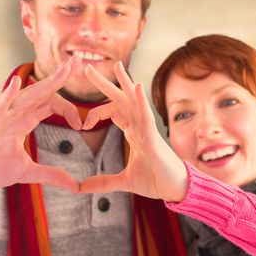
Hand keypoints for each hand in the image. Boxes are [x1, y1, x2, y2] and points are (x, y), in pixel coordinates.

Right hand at [0, 56, 83, 191]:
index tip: (82, 125)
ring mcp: (1, 116)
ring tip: (63, 69)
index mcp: (25, 120)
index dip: (70, 109)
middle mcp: (15, 113)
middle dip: (61, 76)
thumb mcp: (27, 172)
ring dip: (46, 82)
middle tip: (79, 60)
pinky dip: (7, 95)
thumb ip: (52, 175)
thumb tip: (75, 187)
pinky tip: (16, 83)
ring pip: (26, 94)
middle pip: (42, 90)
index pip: (51, 103)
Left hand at [77, 62, 188, 201]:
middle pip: (120, 99)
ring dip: (125, 82)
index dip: (96, 113)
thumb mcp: (124, 182)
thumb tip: (80, 188)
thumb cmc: (156, 180)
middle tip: (87, 67)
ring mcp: (147, 130)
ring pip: (133, 101)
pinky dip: (141, 101)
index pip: (113, 111)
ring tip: (116, 65)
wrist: (175, 190)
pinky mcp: (153, 138)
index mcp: (133, 132)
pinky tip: (136, 87)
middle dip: (104, 84)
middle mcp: (139, 126)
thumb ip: (102, 182)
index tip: (82, 124)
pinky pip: (146, 116)